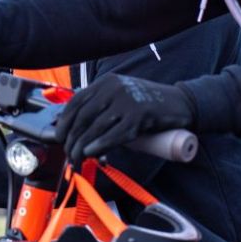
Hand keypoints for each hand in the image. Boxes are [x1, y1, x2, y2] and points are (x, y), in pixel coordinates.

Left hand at [58, 73, 196, 165]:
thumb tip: (77, 129)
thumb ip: (101, 106)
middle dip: (72, 138)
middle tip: (69, 154)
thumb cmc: (147, 103)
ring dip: (82, 146)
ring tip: (77, 159)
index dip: (64, 121)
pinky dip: (100, 145)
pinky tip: (91, 153)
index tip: (59, 137)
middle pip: (83, 116)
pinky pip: (115, 134)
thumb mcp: (120, 96)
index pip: (76, 101)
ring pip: (96, 127)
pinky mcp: (139, 116)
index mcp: (105, 82)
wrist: (180, 103)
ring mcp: (126, 101)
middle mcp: (113, 88)